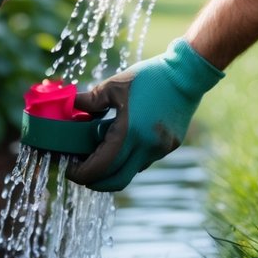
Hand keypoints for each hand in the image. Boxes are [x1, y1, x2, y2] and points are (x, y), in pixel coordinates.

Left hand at [67, 38, 223, 191]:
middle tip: (81, 172)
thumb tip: (70, 107)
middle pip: (117, 181)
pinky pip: (144, 160)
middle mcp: (147, 147)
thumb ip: (90, 100)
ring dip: (113, 169)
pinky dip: (129, 158)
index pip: (102, 167)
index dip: (83, 173)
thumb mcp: (114, 85)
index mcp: (130, 132)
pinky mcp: (169, 146)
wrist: (187, 74)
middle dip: (96, 182)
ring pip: (132, 171)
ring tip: (99, 153)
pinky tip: (122, 142)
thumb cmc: (149, 77)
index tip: (70, 169)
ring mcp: (161, 149)